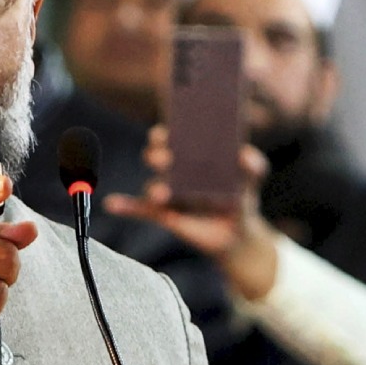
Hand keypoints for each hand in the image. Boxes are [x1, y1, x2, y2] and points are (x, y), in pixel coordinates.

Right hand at [102, 126, 279, 300]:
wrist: (238, 233)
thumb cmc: (241, 195)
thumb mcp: (253, 177)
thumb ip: (253, 164)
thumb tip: (243, 155)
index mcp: (192, 154)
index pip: (173, 135)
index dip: (167, 131)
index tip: (168, 130)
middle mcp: (175, 170)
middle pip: (157, 156)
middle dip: (158, 154)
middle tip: (168, 158)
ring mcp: (167, 192)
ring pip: (153, 185)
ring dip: (154, 188)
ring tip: (163, 194)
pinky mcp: (164, 214)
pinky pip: (139, 209)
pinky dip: (125, 206)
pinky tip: (112, 204)